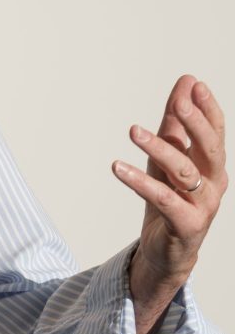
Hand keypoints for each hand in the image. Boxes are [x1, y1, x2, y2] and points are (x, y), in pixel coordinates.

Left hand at [113, 75, 226, 333]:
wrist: (166, 251)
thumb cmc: (168, 198)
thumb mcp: (167, 158)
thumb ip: (175, 123)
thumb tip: (185, 82)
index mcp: (211, 164)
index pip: (215, 131)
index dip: (207, 108)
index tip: (194, 84)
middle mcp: (213, 182)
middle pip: (210, 148)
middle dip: (195, 124)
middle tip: (179, 103)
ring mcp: (202, 205)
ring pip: (184, 171)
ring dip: (160, 148)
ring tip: (133, 130)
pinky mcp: (186, 224)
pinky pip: (163, 199)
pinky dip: (140, 182)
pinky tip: (117, 166)